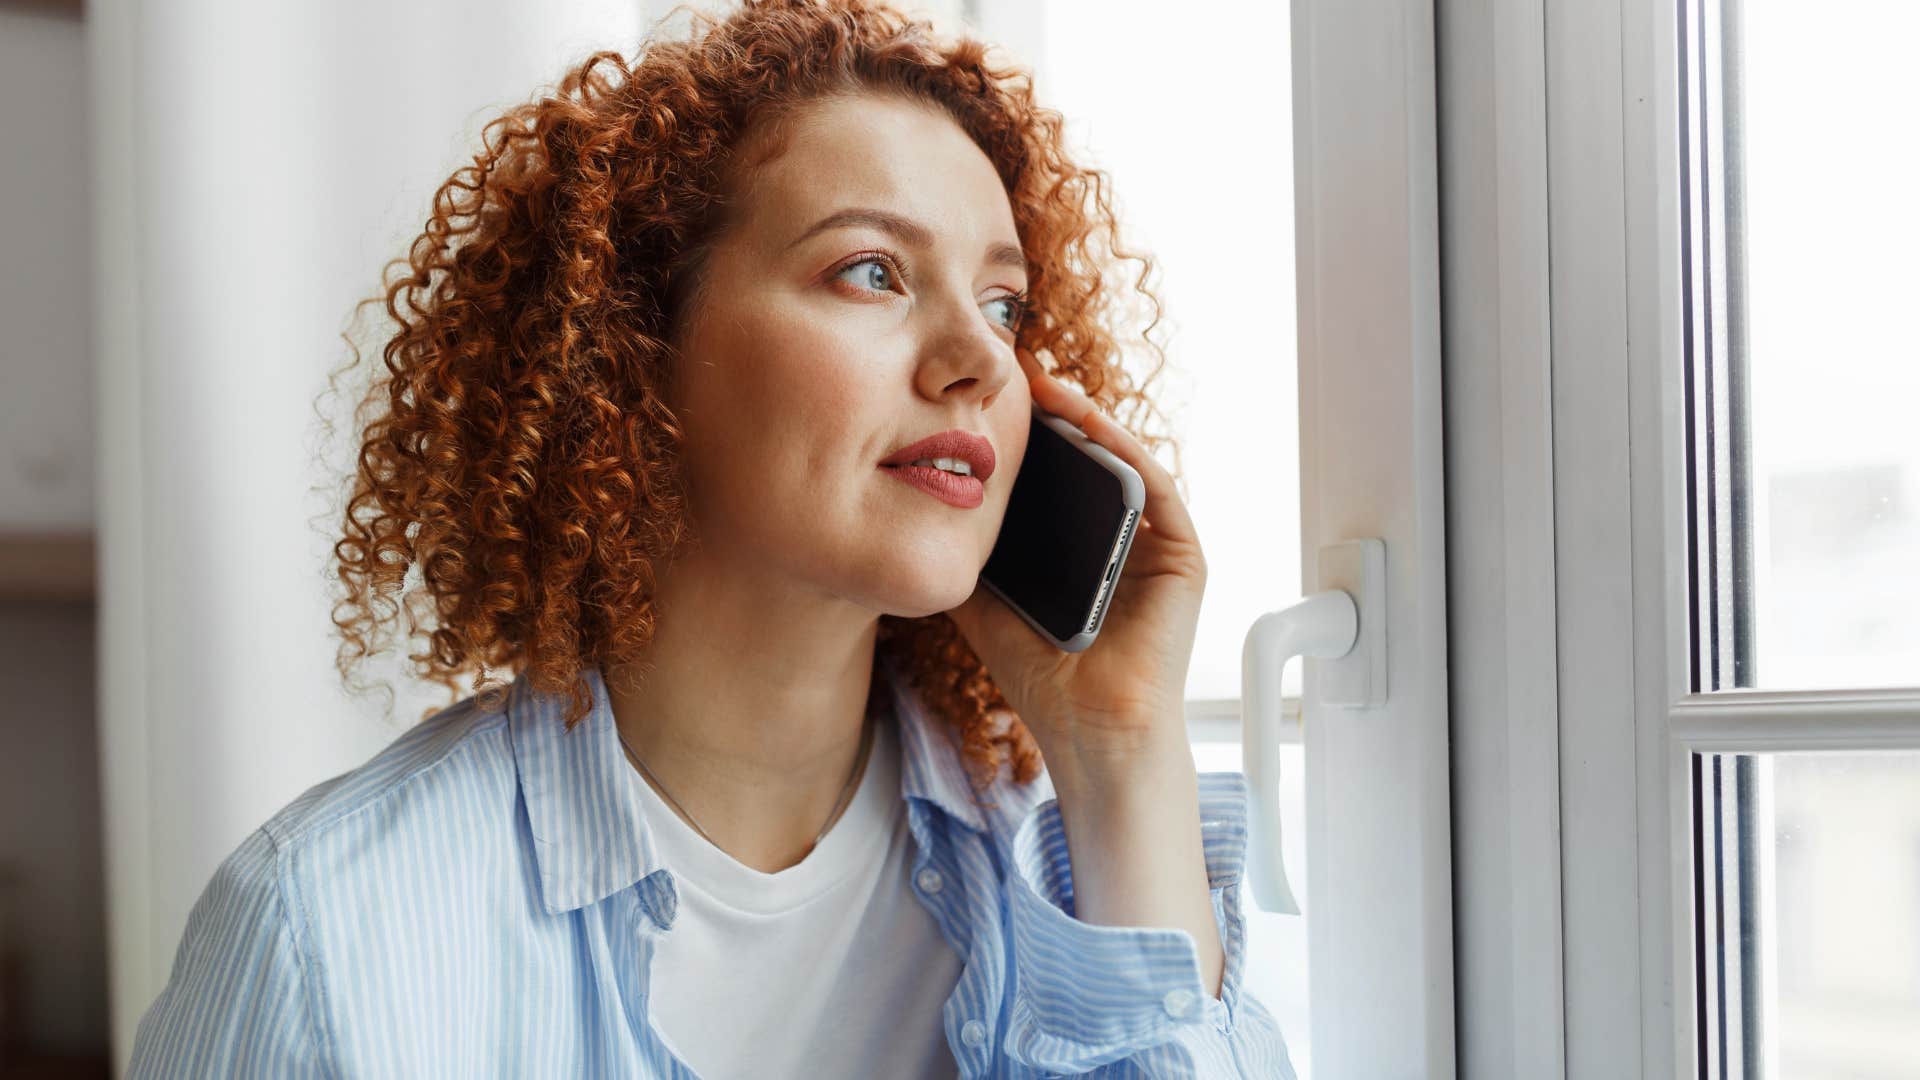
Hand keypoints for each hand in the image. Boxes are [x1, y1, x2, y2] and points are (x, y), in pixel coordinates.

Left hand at [944, 348, 1206, 769]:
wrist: (1087, 732)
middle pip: (1093, 461)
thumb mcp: (986, 602)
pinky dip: (1127, 454)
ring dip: (1091, 420)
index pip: (1059, 477)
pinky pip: (1157, 491)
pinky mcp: (1185, 558)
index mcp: (1083, 548)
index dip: (1030, 435)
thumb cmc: (1041, 677)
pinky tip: (1092, 427)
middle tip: (1018, 373)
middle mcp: (1124, 540)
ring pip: (1125, 465)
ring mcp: (1157, 547)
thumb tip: (918, 509)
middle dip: (1058, 414)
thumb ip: (967, 557)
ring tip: (1048, 388)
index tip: (989, 396)